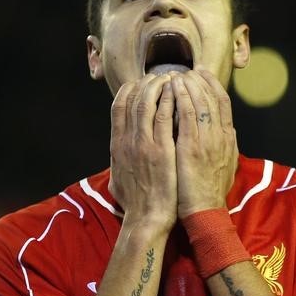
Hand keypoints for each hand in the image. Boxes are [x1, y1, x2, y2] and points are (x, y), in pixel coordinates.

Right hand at [109, 74, 177, 229]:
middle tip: (160, 75)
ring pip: (148, 102)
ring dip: (160, 86)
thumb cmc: (136, 203)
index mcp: (116, 145)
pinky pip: (165, 116)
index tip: (141, 83)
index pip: (119, 105)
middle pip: (133, 98)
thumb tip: (118, 152)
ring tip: (171, 77)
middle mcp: (127, 140)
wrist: (147, 219)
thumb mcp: (117, 178)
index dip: (130, 89)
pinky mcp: (162, 149)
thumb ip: (118, 161)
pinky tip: (178, 92)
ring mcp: (144, 144)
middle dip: (147, 82)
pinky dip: (171, 100)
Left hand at [172, 67, 237, 217]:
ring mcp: (207, 140)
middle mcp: (221, 136)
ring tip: (178, 73)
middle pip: (213, 97)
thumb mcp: (225, 166)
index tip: (202, 73)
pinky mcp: (192, 147)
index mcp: (228, 139)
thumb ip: (224, 147)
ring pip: (201, 102)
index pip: (223, 103)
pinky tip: (173, 87)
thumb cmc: (210, 194)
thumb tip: (226, 132)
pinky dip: (181, 98)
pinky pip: (187, 115)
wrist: (205, 213)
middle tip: (187, 69)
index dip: (213, 85)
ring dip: (189, 84)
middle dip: (200, 80)